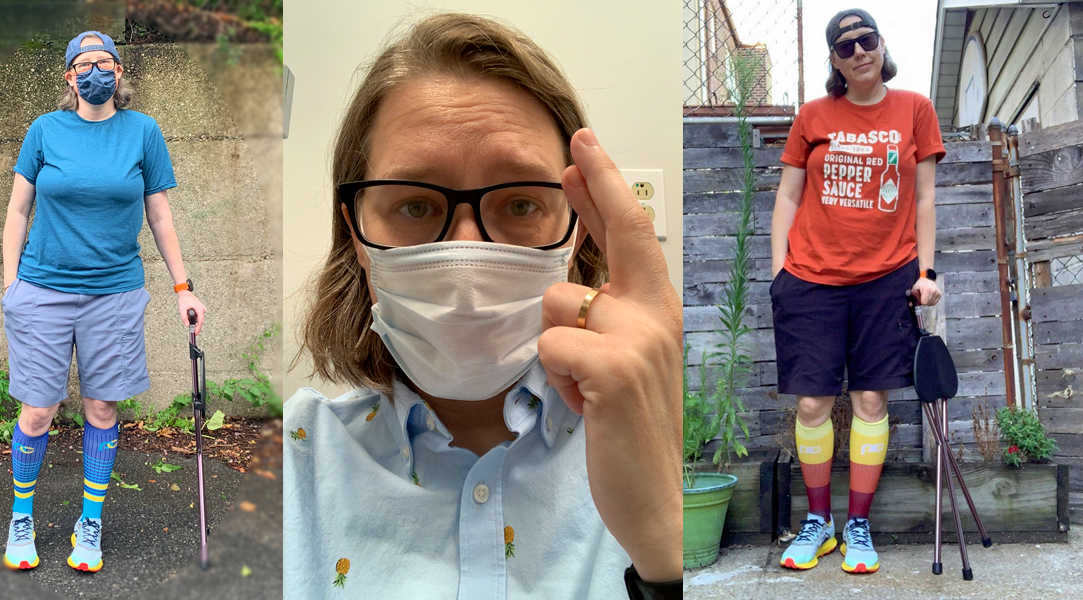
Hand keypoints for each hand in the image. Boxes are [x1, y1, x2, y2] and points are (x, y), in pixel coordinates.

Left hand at [177, 290, 206, 333]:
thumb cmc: (184, 299)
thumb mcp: (182, 309)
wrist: (185, 293)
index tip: (196, 333)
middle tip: (188, 323)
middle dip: (194, 323)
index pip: (201, 321)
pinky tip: (188, 312)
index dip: (198, 328)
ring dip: (193, 318)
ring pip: (199, 318)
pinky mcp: (200, 309)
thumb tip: (187, 325)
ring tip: (186, 312)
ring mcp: (202, 309)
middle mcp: (202, 309)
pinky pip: (198, 315)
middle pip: (200, 320)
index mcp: (199, 309)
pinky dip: (193, 316)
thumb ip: (184, 318)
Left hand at [537, 128, 684, 582]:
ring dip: (555, 348)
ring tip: (583, 388)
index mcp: (658, 313)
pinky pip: (550, 346)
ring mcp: (640, 339)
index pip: (632, 236)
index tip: (585, 147)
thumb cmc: (631, 430)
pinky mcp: (615, 370)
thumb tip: (571, 283)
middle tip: (577, 142)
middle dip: (597, 181)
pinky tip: (582, 405)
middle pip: (621, 232)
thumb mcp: (624, 365)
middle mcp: (656, 316)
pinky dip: (554, 379)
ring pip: (556, 302)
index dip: (606, 188)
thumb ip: (606, 319)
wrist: (655, 499)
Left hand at [910, 276, 940, 305]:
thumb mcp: (914, 289)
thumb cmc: (919, 284)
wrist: (926, 280)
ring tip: (925, 298)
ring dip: (927, 303)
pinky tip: (928, 298)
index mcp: (926, 289)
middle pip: (928, 303)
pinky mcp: (939, 293)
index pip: (924, 302)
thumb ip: (912, 297)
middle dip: (923, 303)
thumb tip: (910, 305)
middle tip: (921, 299)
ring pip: (932, 303)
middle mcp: (933, 290)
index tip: (918, 301)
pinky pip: (935, 302)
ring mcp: (937, 292)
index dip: (920, 303)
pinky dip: (931, 302)